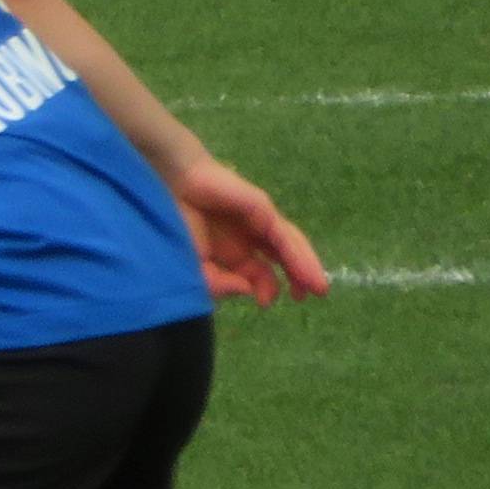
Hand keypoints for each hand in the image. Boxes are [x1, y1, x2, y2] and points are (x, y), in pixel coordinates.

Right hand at [175, 156, 328, 307]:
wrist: (172, 186)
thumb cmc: (178, 222)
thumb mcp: (194, 265)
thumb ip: (218, 283)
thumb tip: (246, 290)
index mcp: (233, 250)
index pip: (259, 272)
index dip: (265, 288)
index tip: (264, 303)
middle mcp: (251, 236)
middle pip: (282, 258)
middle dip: (297, 278)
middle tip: (303, 298)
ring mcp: (260, 222)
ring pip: (291, 246)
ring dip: (306, 268)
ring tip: (317, 288)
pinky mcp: (264, 210)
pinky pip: (286, 236)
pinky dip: (298, 256)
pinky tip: (306, 273)